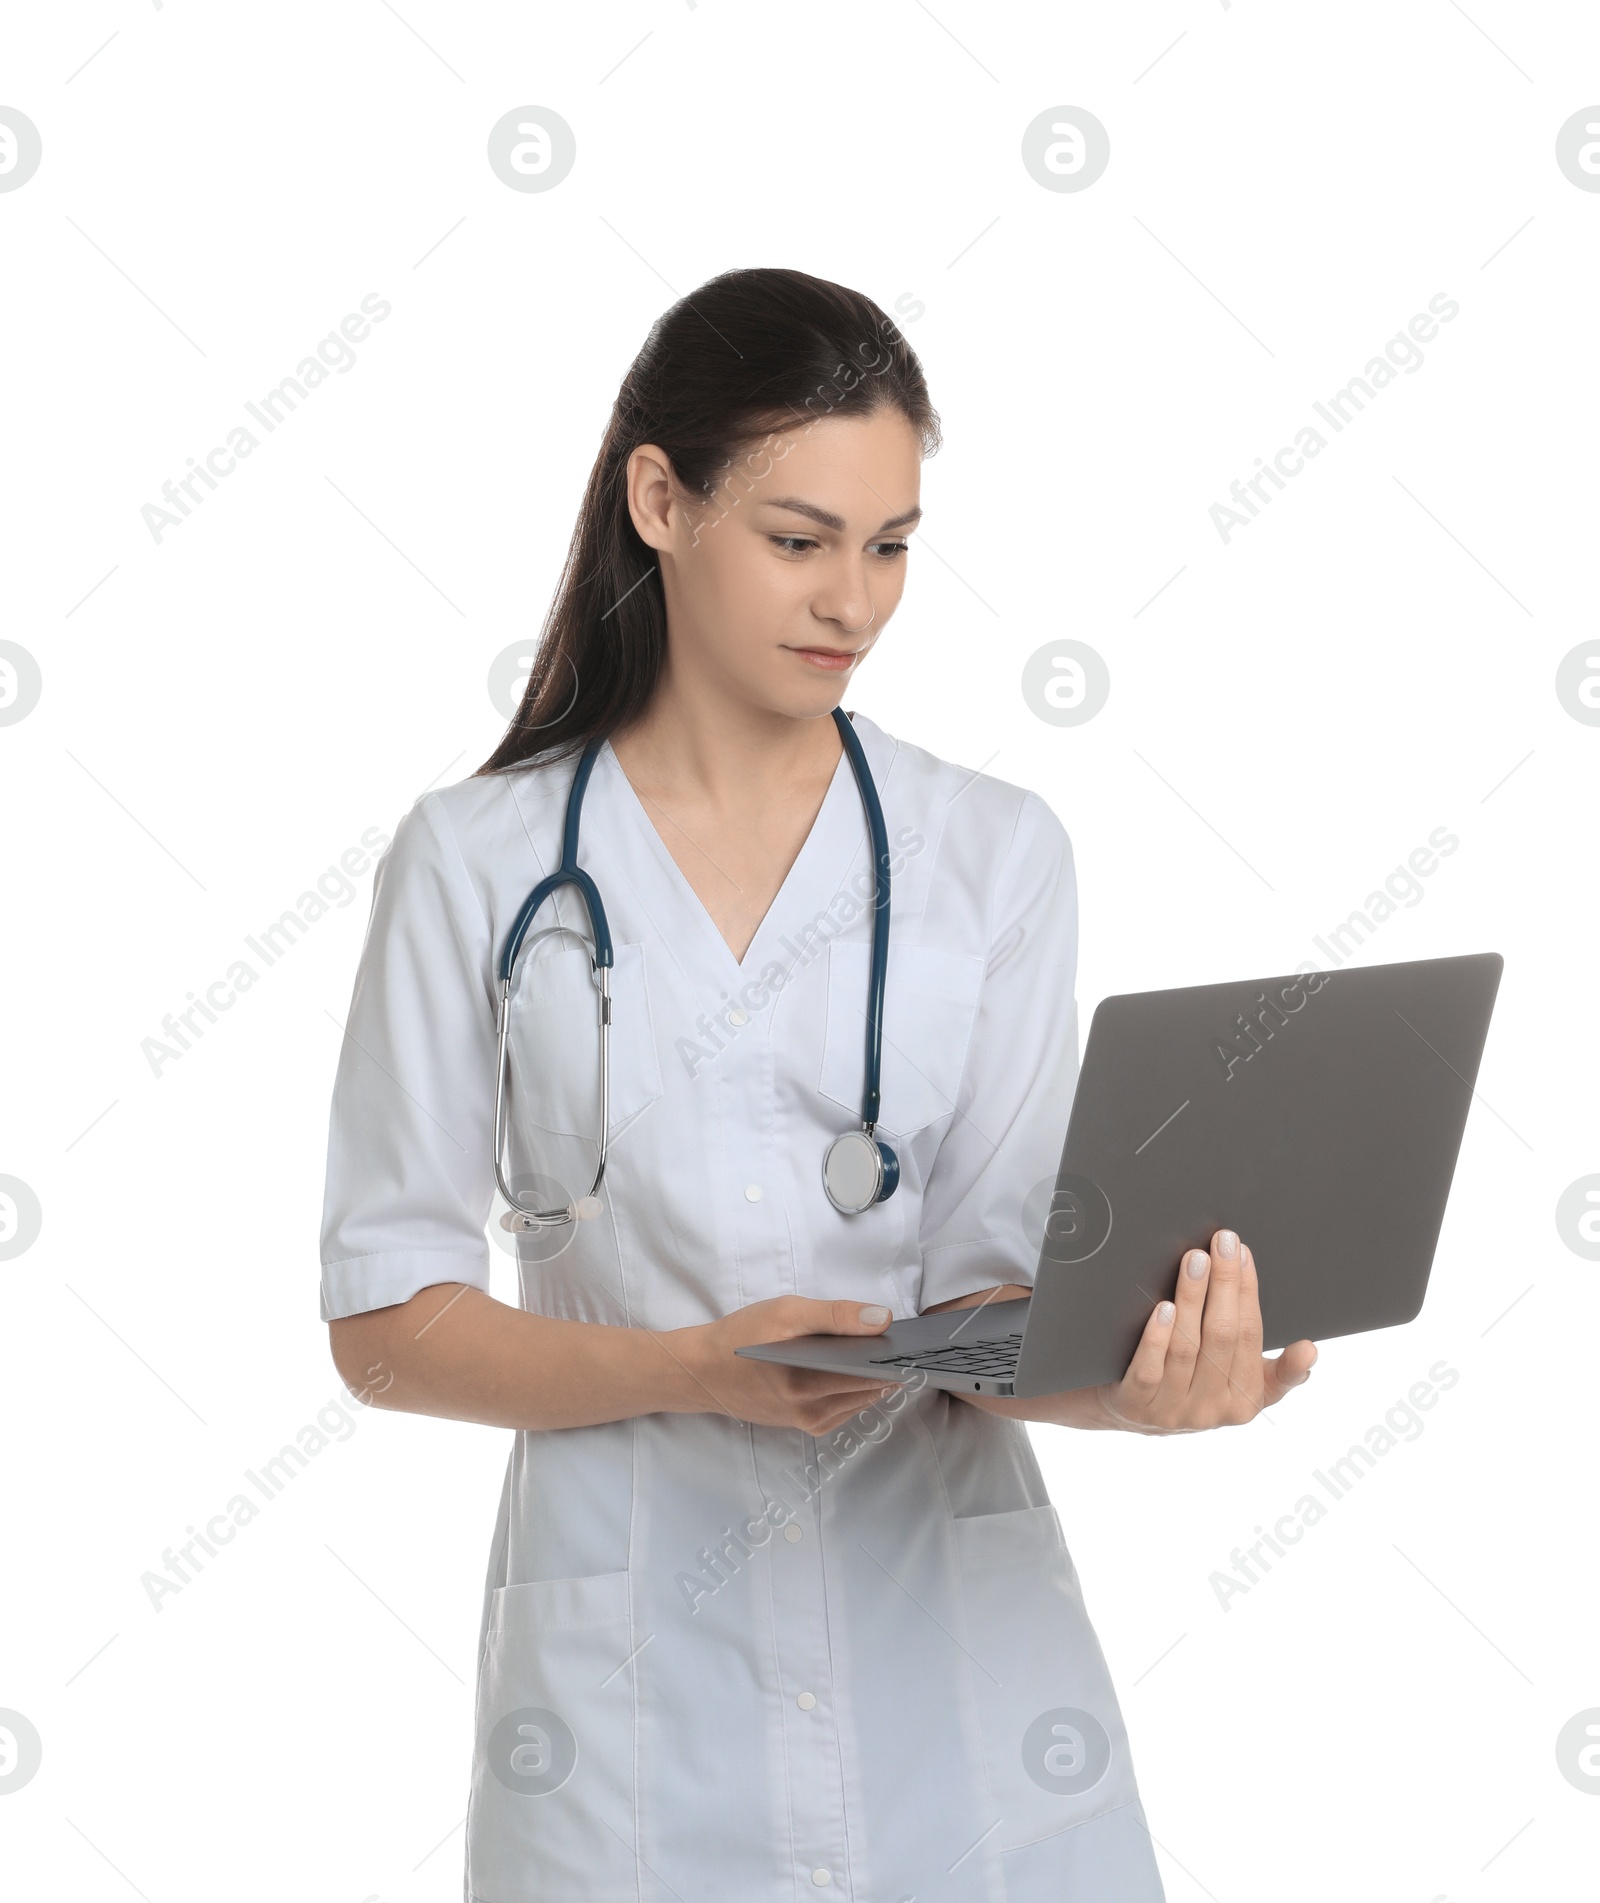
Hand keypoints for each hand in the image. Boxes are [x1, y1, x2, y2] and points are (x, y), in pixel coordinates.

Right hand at [663, 1296, 899, 1434]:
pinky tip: (861, 1371)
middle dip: (890, 1368)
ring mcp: (806, 1422)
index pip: (871, 1374)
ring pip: (858, 1402)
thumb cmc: (742, 1335)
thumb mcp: (786, 1312)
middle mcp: (809, 1410)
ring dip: (876, 1380)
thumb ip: (836, 1316)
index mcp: (806, 1381)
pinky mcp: (802, 1425)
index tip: (918, 1345)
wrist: (702, 1370)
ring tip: (890, 1355)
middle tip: (909, 1346)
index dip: (898, 1359)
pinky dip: (856, 1391)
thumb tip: (883, 1320)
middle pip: (869, 1389)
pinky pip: (842, 1410)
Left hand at [1092, 1229, 1316, 1434]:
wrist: (1132, 1413)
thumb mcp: (1242, 1387)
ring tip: (1194, 1261)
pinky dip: (1157, 1337)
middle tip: (1221, 1243)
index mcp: (1244, 1401)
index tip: (1243, 1253)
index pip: (1250, 1335)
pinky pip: (1150, 1369)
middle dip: (1224, 1284)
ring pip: (1186, 1347)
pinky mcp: (1136, 1405)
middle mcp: (1211, 1409)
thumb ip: (1279, 1373)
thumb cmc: (1194, 1387)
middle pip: (1221, 1336)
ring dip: (1192, 1298)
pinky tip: (1163, 1308)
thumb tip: (1311, 1351)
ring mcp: (1172, 1410)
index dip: (1247, 1292)